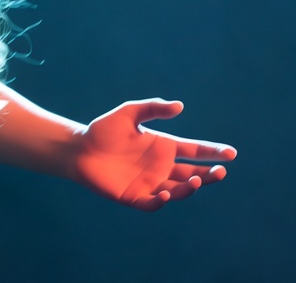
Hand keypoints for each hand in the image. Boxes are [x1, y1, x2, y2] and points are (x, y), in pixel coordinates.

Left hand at [74, 98, 235, 210]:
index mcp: (163, 147)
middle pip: (193, 173)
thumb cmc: (103, 130)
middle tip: (221, 170)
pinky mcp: (135, 196)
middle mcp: (161, 167)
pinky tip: (164, 192)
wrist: (78, 148)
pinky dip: (161, 201)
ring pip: (178, 190)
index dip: (213, 152)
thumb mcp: (128, 113)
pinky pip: (153, 203)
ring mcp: (150, 183)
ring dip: (189, 187)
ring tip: (196, 180)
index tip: (231, 153)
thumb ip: (152, 108)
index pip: (195, 151)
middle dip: (210, 174)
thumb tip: (179, 106)